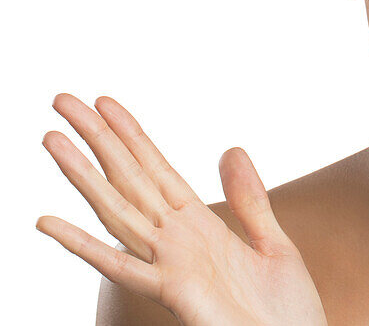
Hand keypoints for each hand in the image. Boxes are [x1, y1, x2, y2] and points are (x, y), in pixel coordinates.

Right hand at [37, 93, 327, 325]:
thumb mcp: (273, 243)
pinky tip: (49, 221)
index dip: (131, 136)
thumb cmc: (284, 313)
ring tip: (50, 138)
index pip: (157, 170)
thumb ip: (249, 200)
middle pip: (129, 179)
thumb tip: (230, 149)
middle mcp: (177, 242)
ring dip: (83, 175)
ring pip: (117, 210)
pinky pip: (121, 266)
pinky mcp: (172, 293)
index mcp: (199, 227)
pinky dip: (84, 245)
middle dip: (97, 140)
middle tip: (63, 99)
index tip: (105, 102)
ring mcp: (170, 266)